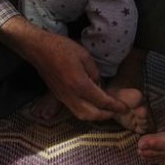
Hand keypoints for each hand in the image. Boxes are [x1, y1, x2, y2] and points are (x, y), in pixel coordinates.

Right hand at [0, 17, 127, 119]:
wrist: (38, 49)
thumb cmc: (61, 48)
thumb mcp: (84, 55)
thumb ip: (95, 72)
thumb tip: (99, 85)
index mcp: (80, 84)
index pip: (101, 101)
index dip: (115, 106)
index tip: (125, 108)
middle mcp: (71, 95)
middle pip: (92, 114)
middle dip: (107, 115)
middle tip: (117, 110)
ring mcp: (64, 98)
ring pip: (82, 115)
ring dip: (96, 116)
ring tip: (106, 110)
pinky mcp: (59, 97)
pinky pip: (75, 110)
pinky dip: (86, 112)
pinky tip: (92, 105)